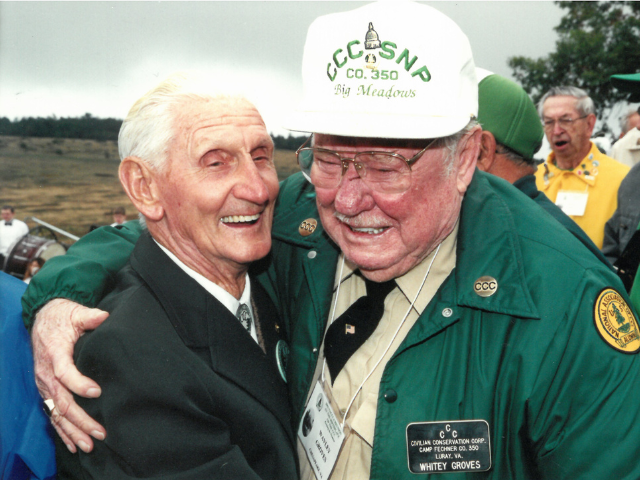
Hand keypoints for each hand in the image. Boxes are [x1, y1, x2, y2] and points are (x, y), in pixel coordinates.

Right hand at [31, 298, 108, 452]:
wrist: (43, 318)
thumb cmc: (63, 317)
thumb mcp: (76, 313)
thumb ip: (90, 317)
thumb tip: (105, 317)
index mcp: (55, 354)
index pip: (64, 373)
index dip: (79, 384)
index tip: (97, 392)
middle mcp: (46, 374)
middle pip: (62, 401)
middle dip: (81, 419)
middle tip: (100, 431)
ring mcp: (45, 385)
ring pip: (57, 413)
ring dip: (73, 431)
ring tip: (89, 445)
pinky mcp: (46, 391)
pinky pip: (53, 414)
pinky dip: (62, 431)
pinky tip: (73, 444)